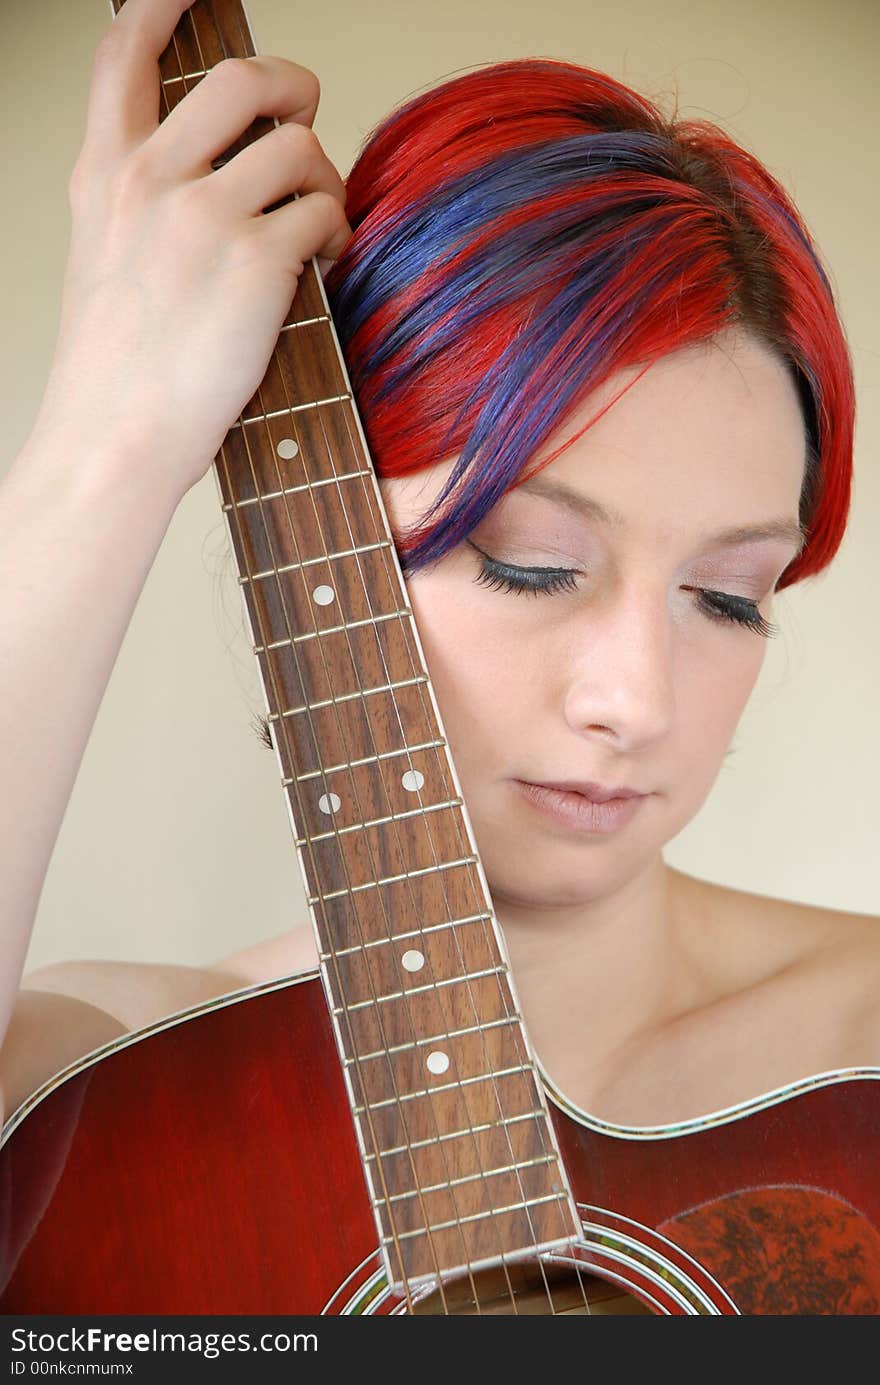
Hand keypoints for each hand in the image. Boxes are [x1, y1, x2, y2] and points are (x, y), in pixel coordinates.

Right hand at [32, 0, 351, 502]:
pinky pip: (326, 210)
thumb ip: (143, 197)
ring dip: (325, 177)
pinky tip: (322, 263)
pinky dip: (338, 233)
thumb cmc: (118, 367)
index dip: (164, 0)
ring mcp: (202, 218)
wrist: (115, 437)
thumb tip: (223, 163)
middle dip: (294, 88)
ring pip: (298, 144)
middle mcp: (150, 180)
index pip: (126, 51)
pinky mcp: (255, 262)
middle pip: (243, 78)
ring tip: (316, 223)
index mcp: (105, 174)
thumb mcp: (104, 257)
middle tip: (303, 122)